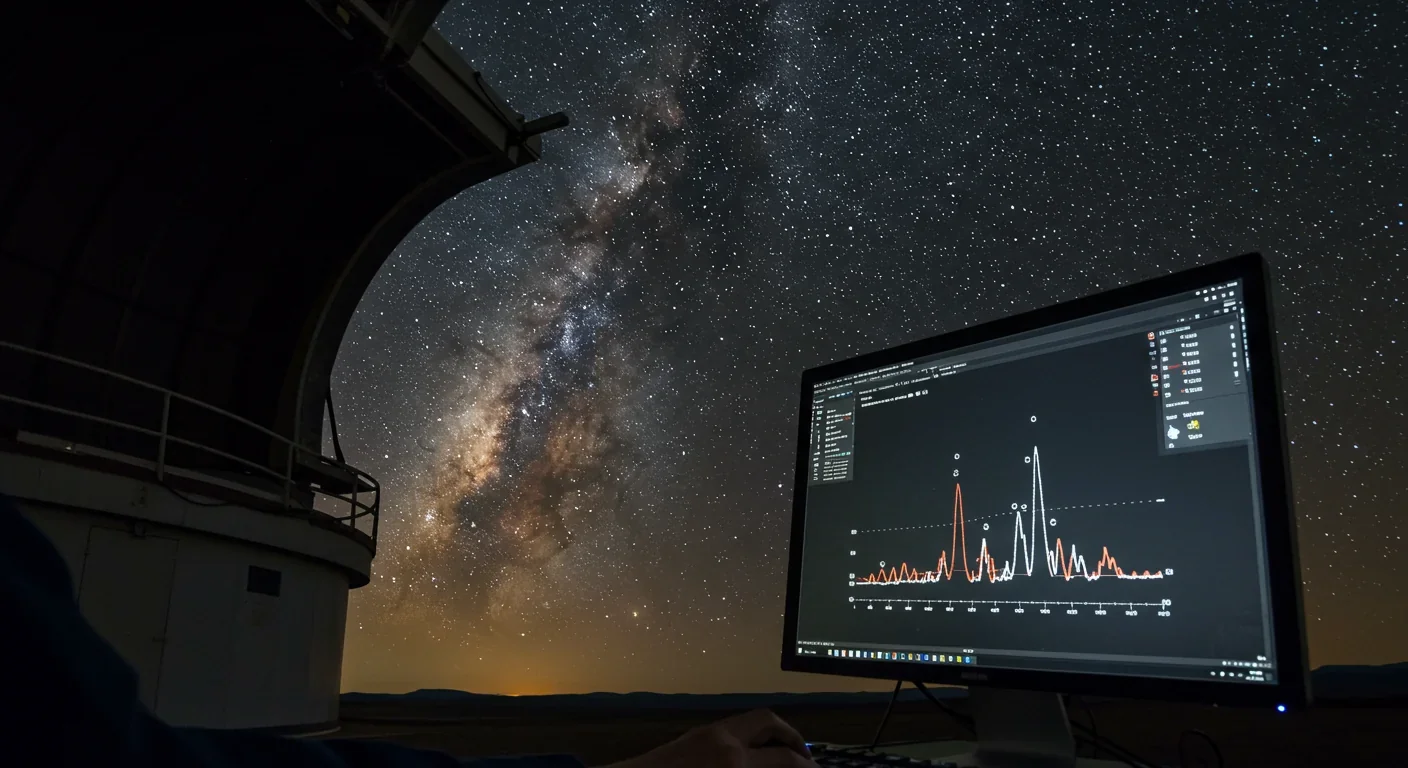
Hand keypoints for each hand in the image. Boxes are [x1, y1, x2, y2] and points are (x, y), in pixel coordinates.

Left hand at [602, 708, 816, 767]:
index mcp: (733, 762)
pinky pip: (730, 729)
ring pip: (748, 721)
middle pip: (769, 722)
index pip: (785, 759)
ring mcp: (704, 734)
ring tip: (781, 757)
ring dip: (769, 735)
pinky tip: (750, 759)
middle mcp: (722, 740)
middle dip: (792, 738)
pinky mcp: (690, 737)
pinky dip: (748, 739)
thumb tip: (780, 767)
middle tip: (805, 758)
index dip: (807, 767)